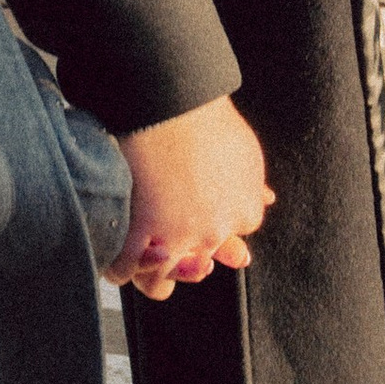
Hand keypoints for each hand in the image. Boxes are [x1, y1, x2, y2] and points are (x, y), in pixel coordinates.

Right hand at [109, 94, 271, 300]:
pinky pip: (125, 271)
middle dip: (190, 259)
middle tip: (178, 246)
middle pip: (199, 263)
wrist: (168, 103)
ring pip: (161, 280)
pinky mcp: (137, 237)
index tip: (206, 219)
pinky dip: (119, 270)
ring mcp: (174, 238)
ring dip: (155, 274)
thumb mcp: (245, 154)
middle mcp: (213, 232)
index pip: (235, 234)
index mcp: (243, 211)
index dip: (219, 229)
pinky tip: (117, 265)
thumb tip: (267, 199)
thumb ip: (252, 186)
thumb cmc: (205, 118)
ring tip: (146, 261)